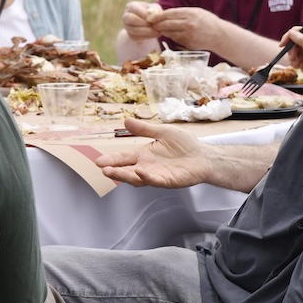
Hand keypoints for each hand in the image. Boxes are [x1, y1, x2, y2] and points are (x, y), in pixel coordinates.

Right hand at [96, 118, 211, 187]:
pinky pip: (155, 180)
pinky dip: (147, 177)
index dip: (112, 159)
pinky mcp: (168, 181)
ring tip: (113, 172)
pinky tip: (140, 171)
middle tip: (102, 169)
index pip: (124, 158)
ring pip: (137, 178)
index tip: (99, 160)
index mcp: (144, 155)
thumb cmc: (184, 145)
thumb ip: (144, 129)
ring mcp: (156, 175)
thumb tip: (125, 121)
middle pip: (127, 170)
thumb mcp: (162, 132)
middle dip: (114, 170)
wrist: (203, 156)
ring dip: (125, 175)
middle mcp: (147, 167)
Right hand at [122, 1, 161, 40]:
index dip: (144, 14)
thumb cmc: (152, 13)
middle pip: (131, 19)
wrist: (150, 23)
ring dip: (147, 32)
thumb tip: (152, 13)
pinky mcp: (130, 35)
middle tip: (155, 26)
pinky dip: (147, 37)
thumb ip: (155, 10)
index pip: (134, 9)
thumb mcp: (155, 8)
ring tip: (157, 32)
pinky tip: (154, 35)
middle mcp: (126, 16)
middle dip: (144, 23)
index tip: (154, 18)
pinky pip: (137, 37)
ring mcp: (127, 27)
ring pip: (134, 30)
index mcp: (131, 6)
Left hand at [147, 6, 222, 49]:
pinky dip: (171, 36)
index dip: (158, 16)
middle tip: (151, 24)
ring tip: (159, 28)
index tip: (150, 17)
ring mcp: (188, 35)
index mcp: (190, 13)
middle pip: (167, 24)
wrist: (219, 36)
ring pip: (169, 33)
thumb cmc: (207, 21)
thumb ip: (182, 12)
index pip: (169, 14)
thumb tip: (165, 14)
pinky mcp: (188, 44)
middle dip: (157, 24)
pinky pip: (175, 39)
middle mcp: (189, 24)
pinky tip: (170, 34)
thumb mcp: (196, 12)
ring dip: (162, 31)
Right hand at [284, 26, 302, 86]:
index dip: (288, 36)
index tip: (282, 44)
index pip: (297, 31)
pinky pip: (292, 57)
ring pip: (291, 49)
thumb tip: (290, 32)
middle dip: (291, 51)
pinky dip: (293, 62)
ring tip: (297, 64)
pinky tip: (298, 66)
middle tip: (292, 58)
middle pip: (292, 41)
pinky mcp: (301, 57)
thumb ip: (301, 40)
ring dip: (292, 57)